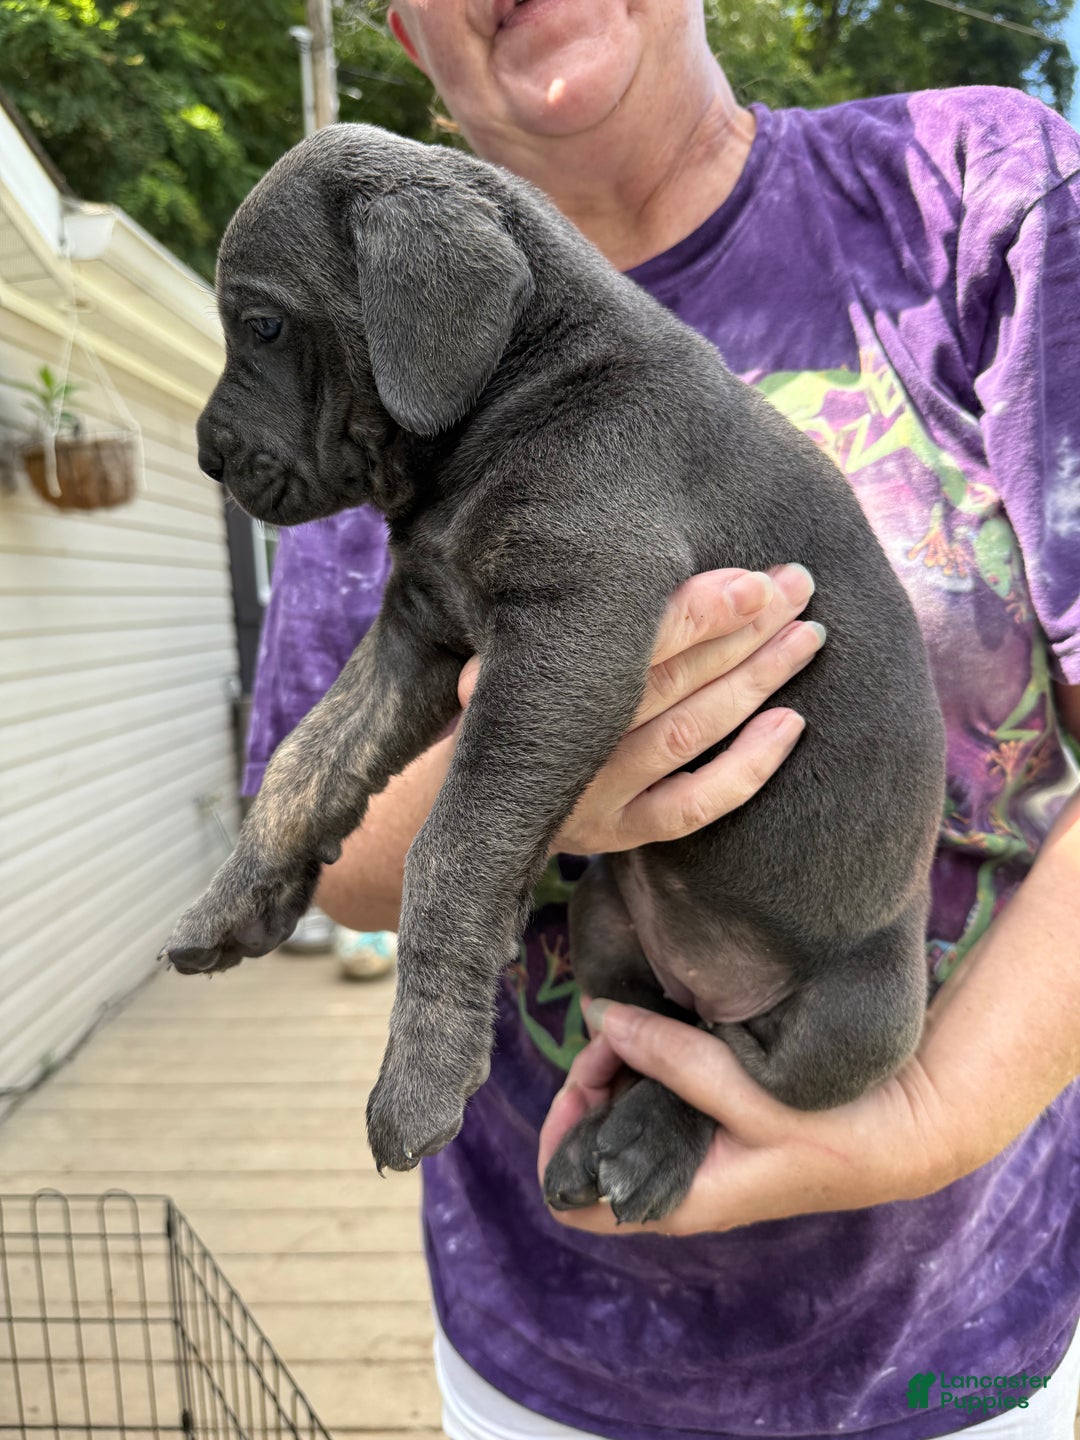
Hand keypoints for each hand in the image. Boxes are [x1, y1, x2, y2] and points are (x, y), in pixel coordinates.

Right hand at [458, 564, 822, 853]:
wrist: (453, 793)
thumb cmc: (502, 696)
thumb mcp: (509, 644)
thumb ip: (565, 611)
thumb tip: (641, 546)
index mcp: (527, 679)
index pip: (627, 642)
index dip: (696, 610)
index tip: (757, 581)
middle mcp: (559, 740)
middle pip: (668, 679)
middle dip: (743, 630)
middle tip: (798, 588)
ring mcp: (587, 794)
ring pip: (687, 732)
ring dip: (754, 681)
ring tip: (807, 639)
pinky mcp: (612, 836)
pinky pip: (689, 807)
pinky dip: (745, 768)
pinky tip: (789, 724)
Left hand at [537, 1000, 961, 1235]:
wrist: (911, 1132)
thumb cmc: (838, 1133)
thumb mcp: (753, 1096)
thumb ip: (673, 1059)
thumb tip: (599, 1017)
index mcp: (678, 1200)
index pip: (572, 1198)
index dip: (560, 1136)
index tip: (588, 1072)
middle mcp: (677, 1183)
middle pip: (591, 1140)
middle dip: (593, 1080)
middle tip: (620, 1024)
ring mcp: (696, 1153)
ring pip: (623, 1113)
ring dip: (622, 1063)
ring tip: (643, 1016)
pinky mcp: (717, 1125)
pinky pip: (659, 1096)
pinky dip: (651, 1060)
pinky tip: (668, 1025)